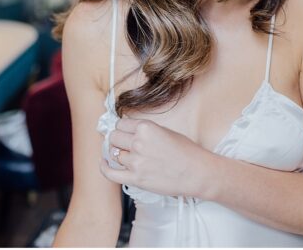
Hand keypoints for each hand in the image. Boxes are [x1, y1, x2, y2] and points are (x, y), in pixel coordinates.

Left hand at [101, 117, 215, 198]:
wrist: (198, 173)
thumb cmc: (186, 152)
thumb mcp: (164, 130)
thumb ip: (144, 129)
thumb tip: (126, 128)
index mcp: (145, 127)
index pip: (120, 123)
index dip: (123, 129)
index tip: (126, 133)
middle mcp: (138, 142)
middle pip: (114, 137)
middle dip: (119, 140)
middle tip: (127, 145)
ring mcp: (136, 161)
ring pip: (114, 153)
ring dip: (119, 155)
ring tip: (129, 157)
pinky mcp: (136, 179)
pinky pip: (110, 173)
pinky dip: (104, 168)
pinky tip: (104, 163)